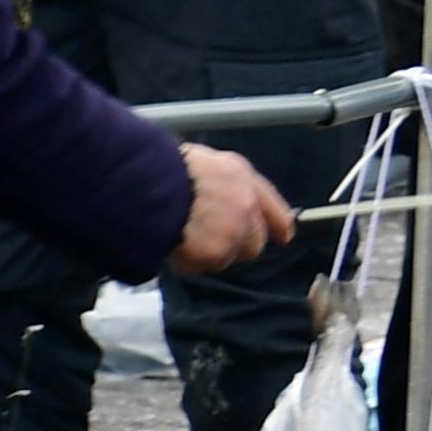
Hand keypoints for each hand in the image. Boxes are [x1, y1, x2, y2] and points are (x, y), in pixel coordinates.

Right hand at [167, 144, 293, 275]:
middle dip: (236, 247)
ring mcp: (233, 231)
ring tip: (182, 238)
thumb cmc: (167, 169)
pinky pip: (199, 267)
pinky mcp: (213, 252)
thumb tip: (222, 201)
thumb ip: (224, 185)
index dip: (279, 225)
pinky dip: (185, 262)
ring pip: (225, 258)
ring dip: (207, 255)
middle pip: (254, 243)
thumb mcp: (206, 163)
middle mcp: (246, 206)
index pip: (274, 209)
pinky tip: (171, 245)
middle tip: (209, 241)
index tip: (283, 237)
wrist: (148, 185)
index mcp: (244, 178)